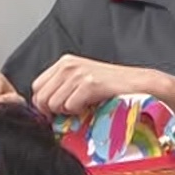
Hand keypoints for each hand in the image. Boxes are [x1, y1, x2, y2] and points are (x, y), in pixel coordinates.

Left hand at [30, 56, 162, 116]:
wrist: (138, 84)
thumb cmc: (110, 86)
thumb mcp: (81, 80)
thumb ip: (61, 88)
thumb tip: (43, 107)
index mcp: (64, 62)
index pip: (36, 87)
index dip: (43, 104)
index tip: (56, 111)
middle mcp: (68, 65)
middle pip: (41, 97)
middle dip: (52, 110)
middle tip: (70, 111)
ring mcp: (78, 73)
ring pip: (54, 104)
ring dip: (68, 111)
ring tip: (83, 106)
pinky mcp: (89, 83)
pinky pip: (70, 106)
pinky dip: (79, 112)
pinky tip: (91, 105)